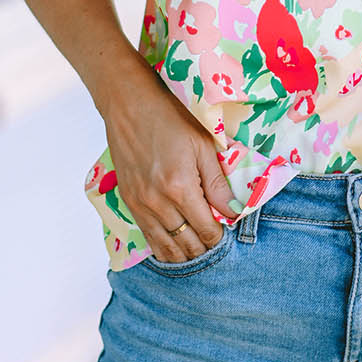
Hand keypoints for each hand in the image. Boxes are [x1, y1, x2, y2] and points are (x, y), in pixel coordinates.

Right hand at [102, 63, 238, 262]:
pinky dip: (163, 247)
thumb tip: (233, 211)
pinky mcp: (128, 203)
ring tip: (199, 251)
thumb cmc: (169, 119)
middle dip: (205, 249)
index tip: (228, 235)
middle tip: (217, 245)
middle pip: (186, 244)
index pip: (206, 230)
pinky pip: (148, 237)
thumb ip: (217, 183)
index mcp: (180, 188)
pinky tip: (175, 247)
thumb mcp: (202, 145)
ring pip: (165, 248)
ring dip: (185, 254)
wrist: (128, 107)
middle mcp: (158, 203)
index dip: (220, 238)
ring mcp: (140, 205)